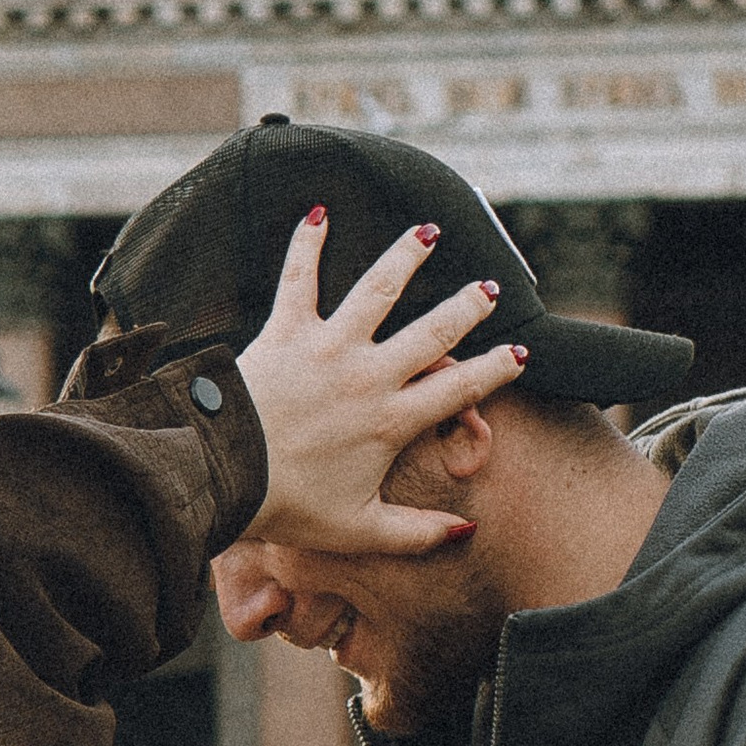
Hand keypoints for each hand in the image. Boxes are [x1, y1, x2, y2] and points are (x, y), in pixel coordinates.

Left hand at [235, 211, 527, 555]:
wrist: (224, 476)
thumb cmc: (287, 507)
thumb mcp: (358, 531)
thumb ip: (415, 532)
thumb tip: (465, 531)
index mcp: (392, 421)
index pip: (459, 388)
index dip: (496, 369)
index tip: (522, 352)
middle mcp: (369, 375)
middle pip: (433, 331)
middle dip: (467, 307)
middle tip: (490, 288)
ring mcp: (329, 348)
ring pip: (379, 289)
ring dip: (407, 257)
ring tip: (429, 232)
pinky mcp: (286, 331)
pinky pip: (300, 278)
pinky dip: (307, 244)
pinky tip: (318, 213)